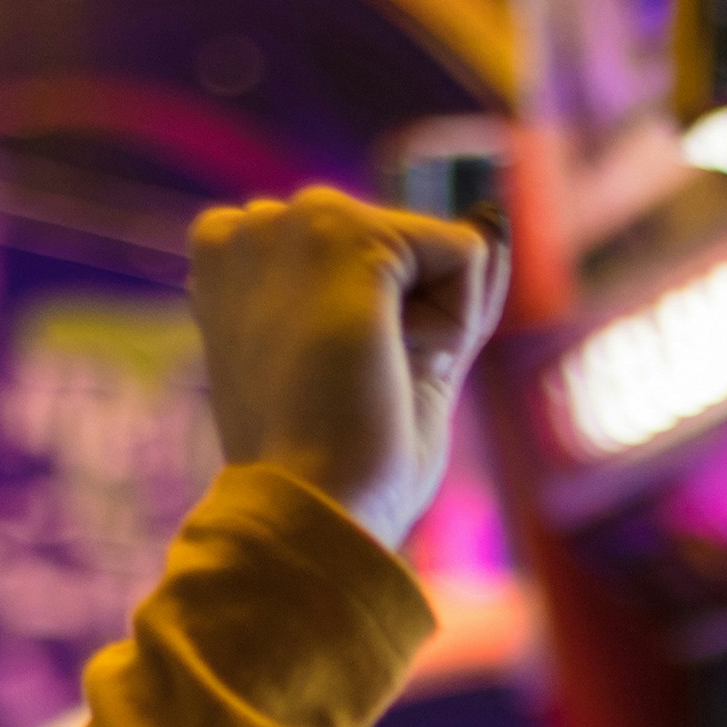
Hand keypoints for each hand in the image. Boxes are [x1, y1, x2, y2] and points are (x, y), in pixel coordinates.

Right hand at [188, 185, 508, 551]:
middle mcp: (247, 227)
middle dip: (412, 320)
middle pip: (405, 248)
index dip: (386, 330)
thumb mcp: (399, 354)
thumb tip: (491, 214)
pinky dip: (457, 322)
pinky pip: (467, 254)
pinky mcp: (344, 230)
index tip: (328, 388)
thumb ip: (436, 282)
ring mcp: (289, 221)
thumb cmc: (343, 465)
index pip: (370, 262)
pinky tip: (388, 361)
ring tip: (364, 375)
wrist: (314, 511)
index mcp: (236, 265)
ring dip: (434, 324)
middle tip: (350, 389)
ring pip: (437, 248)